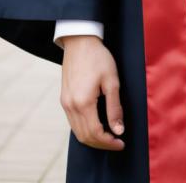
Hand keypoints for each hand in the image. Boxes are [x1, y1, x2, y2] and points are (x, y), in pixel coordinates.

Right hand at [58, 34, 124, 150]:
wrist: (80, 41)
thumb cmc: (98, 58)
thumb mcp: (112, 81)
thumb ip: (114, 108)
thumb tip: (118, 130)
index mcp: (83, 102)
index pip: (96, 133)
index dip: (109, 142)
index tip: (121, 143)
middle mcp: (71, 106)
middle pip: (85, 136)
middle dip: (102, 144)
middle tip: (117, 142)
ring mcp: (65, 103)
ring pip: (77, 132)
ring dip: (93, 139)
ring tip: (108, 137)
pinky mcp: (64, 99)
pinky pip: (73, 123)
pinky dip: (84, 130)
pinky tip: (96, 126)